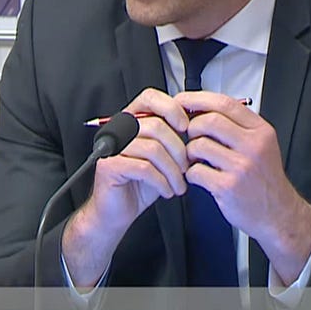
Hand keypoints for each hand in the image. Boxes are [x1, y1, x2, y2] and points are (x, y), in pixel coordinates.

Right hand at [61, 88, 191, 287]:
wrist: (117, 212)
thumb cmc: (141, 183)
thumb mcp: (164, 156)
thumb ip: (175, 137)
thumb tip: (201, 126)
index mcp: (134, 121)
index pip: (150, 97)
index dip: (171, 109)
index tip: (187, 128)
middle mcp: (120, 130)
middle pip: (157, 126)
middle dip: (179, 151)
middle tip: (186, 170)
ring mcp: (112, 147)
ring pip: (153, 149)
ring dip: (172, 171)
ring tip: (178, 185)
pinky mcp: (109, 166)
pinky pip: (143, 168)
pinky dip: (161, 182)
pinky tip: (166, 191)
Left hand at [177, 91, 310, 284]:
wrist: (278, 213)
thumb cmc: (264, 179)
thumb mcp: (262, 145)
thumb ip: (238, 126)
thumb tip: (203, 108)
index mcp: (261, 131)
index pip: (226, 103)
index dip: (199, 99)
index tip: (183, 101)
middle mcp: (253, 146)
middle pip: (210, 121)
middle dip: (192, 127)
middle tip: (190, 136)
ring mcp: (241, 167)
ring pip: (199, 145)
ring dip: (190, 152)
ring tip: (196, 159)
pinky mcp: (228, 187)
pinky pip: (196, 171)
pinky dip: (191, 173)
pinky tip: (200, 176)